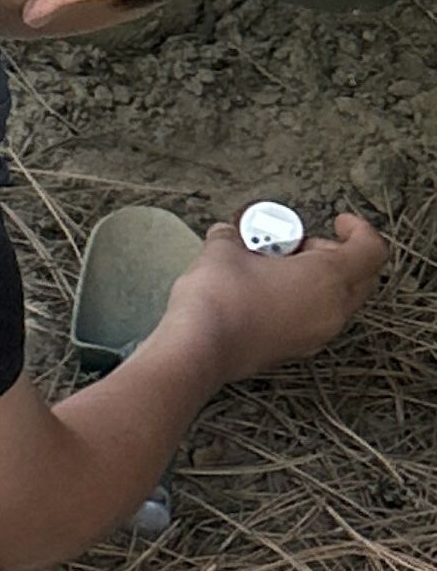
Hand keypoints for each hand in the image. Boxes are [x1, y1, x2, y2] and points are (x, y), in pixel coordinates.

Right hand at [159, 212, 386, 380]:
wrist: (199, 349)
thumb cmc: (221, 300)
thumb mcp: (223, 251)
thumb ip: (233, 236)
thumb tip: (228, 234)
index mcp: (329, 277)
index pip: (370, 249)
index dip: (359, 229)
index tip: (338, 221)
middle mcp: (333, 309)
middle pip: (360, 277)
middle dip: (335, 255)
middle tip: (299, 244)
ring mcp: (317, 334)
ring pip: (338, 301)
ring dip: (318, 281)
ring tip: (277, 270)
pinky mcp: (296, 350)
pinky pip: (316, 319)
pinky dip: (303, 302)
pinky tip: (267, 295)